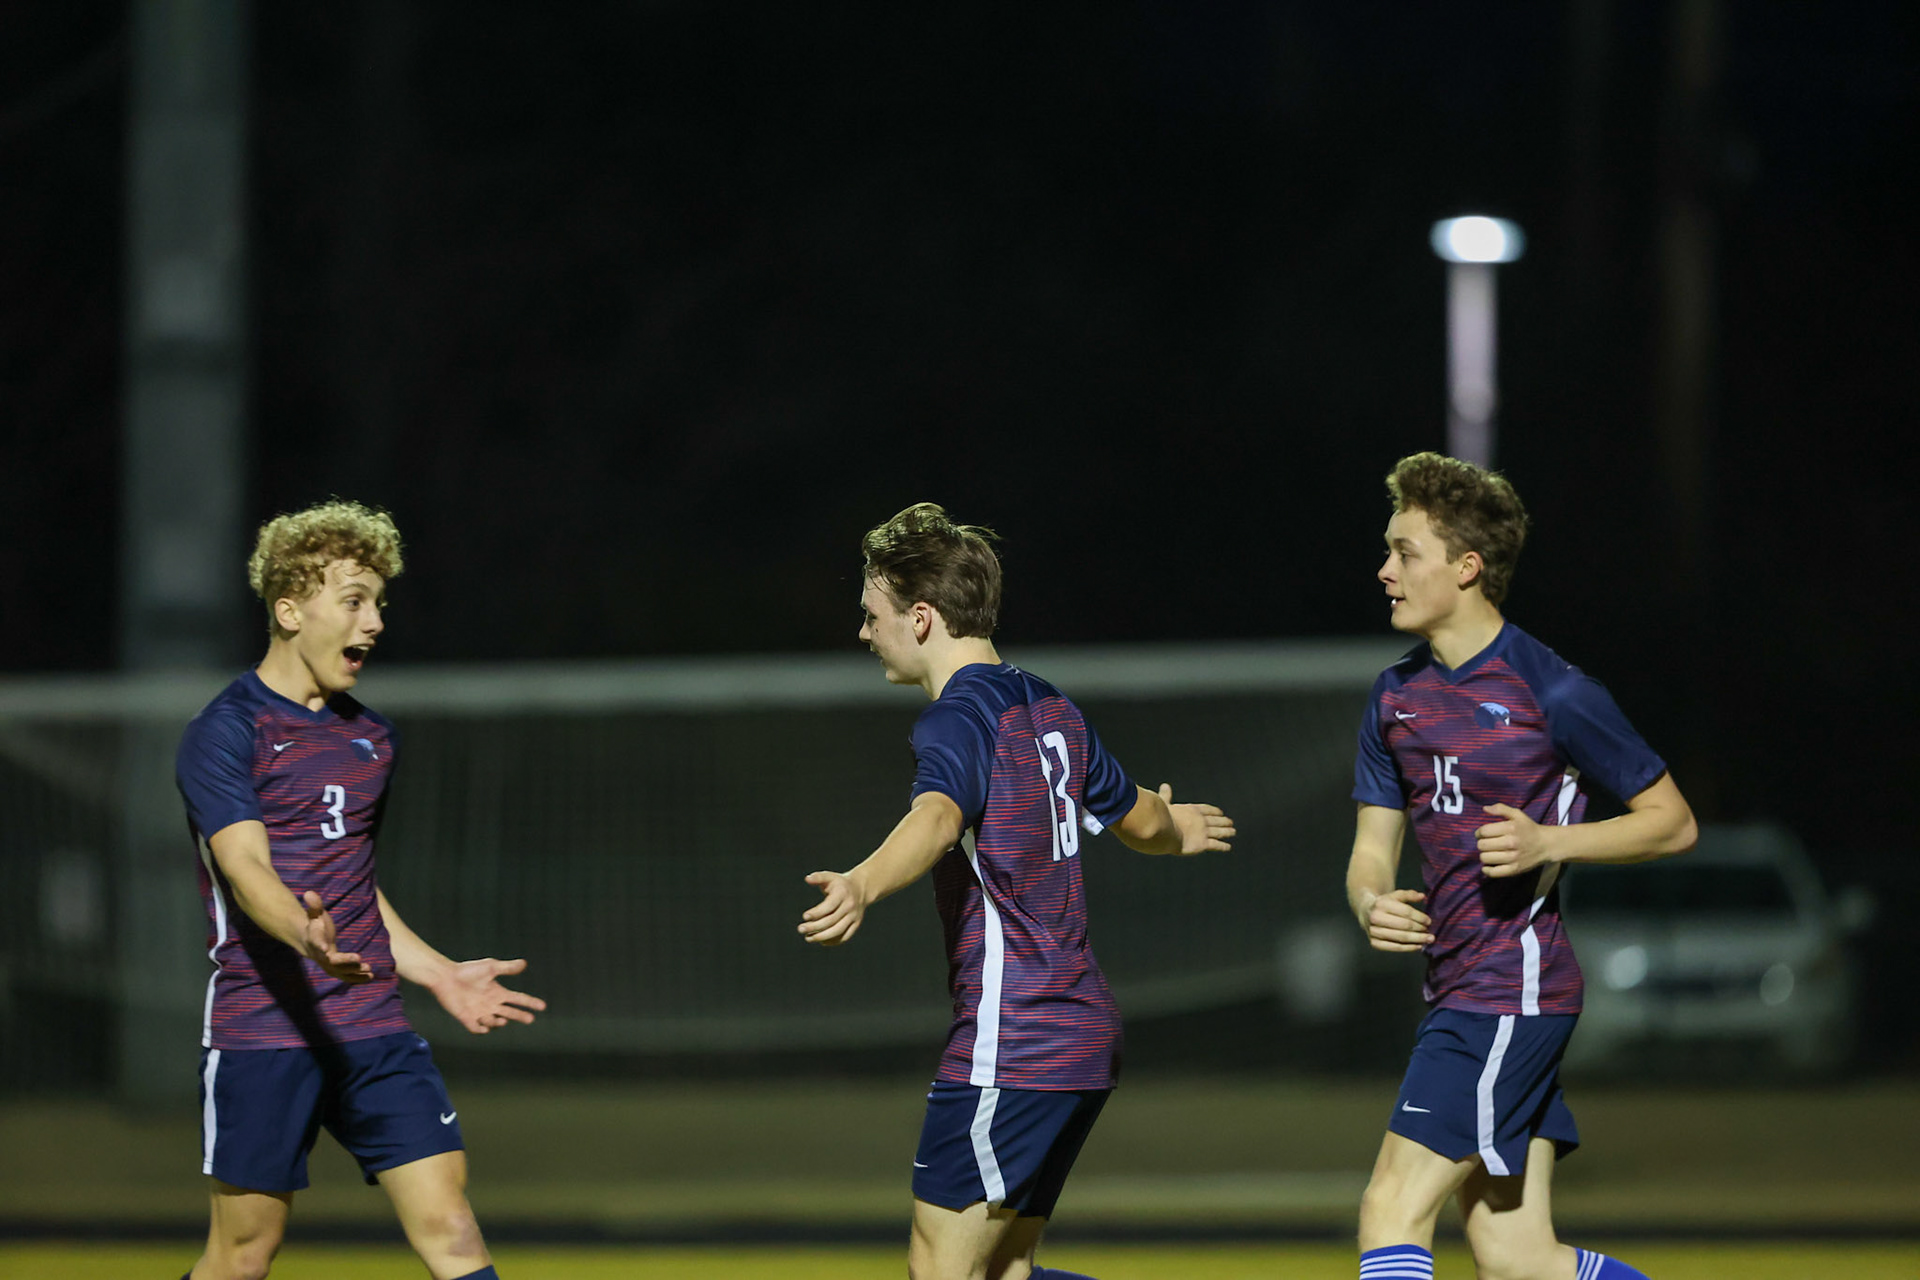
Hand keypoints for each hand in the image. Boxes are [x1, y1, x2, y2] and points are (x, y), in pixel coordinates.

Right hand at [300, 890, 373, 982]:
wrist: (309, 941)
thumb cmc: (315, 925)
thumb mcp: (314, 913)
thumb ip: (314, 905)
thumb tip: (309, 893)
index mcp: (315, 941)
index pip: (316, 943)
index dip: (320, 945)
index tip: (326, 948)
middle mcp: (321, 956)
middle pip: (332, 961)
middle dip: (345, 961)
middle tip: (359, 959)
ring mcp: (328, 965)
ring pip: (341, 972)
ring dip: (355, 972)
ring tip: (369, 971)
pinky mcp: (336, 970)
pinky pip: (346, 977)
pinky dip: (357, 978)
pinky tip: (370, 978)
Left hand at [430, 957, 546, 1033]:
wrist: (446, 977)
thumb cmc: (468, 970)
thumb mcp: (490, 967)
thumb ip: (507, 968)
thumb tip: (524, 963)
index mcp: (498, 992)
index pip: (518, 999)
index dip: (530, 1003)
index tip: (542, 1006)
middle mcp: (491, 1004)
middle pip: (511, 1013)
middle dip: (521, 1016)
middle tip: (530, 1019)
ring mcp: (479, 1012)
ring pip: (494, 1022)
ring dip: (499, 1022)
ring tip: (501, 1018)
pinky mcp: (466, 1018)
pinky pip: (476, 1028)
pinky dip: (481, 1029)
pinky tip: (484, 1027)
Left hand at [799, 870, 866, 945]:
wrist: (861, 888)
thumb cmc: (839, 883)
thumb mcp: (830, 877)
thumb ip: (818, 877)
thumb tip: (807, 879)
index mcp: (843, 893)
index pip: (829, 906)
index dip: (817, 913)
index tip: (804, 916)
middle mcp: (850, 906)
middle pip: (832, 920)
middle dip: (815, 927)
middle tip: (801, 929)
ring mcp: (854, 916)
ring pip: (838, 931)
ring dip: (822, 937)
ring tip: (808, 938)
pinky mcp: (856, 924)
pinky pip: (845, 936)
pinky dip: (833, 941)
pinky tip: (821, 941)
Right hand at [1158, 783, 1235, 854]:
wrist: (1163, 829)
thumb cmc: (1161, 816)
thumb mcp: (1164, 803)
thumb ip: (1166, 796)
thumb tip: (1165, 785)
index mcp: (1192, 809)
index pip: (1207, 809)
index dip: (1215, 811)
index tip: (1220, 812)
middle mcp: (1201, 820)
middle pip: (1216, 820)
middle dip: (1224, 821)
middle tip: (1230, 822)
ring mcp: (1203, 832)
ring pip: (1220, 832)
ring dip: (1227, 832)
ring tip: (1233, 832)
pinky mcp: (1203, 844)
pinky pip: (1216, 845)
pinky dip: (1223, 846)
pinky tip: (1228, 847)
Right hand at [1361, 888, 1432, 951]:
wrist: (1366, 912)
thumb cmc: (1385, 903)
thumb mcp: (1395, 896)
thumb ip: (1409, 895)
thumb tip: (1422, 896)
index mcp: (1381, 904)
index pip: (1406, 912)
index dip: (1420, 917)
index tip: (1429, 921)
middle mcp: (1376, 917)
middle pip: (1404, 926)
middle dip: (1420, 930)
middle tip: (1431, 933)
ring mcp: (1374, 931)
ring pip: (1400, 938)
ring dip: (1417, 940)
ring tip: (1428, 940)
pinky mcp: (1374, 943)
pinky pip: (1394, 947)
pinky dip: (1408, 948)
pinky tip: (1418, 946)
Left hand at [1476, 803, 1558, 877]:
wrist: (1547, 845)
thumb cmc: (1529, 828)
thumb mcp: (1517, 814)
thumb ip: (1501, 809)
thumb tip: (1484, 808)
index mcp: (1510, 828)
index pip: (1483, 831)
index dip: (1479, 832)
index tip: (1481, 834)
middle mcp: (1511, 843)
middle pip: (1482, 845)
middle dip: (1481, 843)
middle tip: (1486, 843)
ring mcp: (1513, 858)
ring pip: (1485, 858)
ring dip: (1484, 855)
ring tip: (1489, 852)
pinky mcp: (1515, 869)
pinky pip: (1494, 872)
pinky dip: (1487, 870)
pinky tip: (1487, 866)